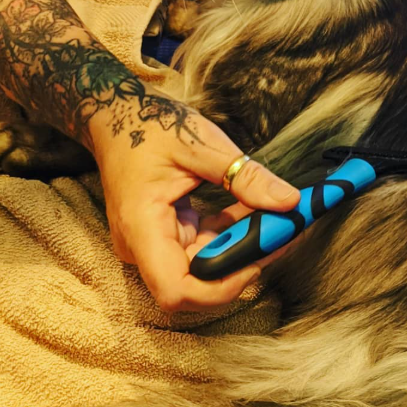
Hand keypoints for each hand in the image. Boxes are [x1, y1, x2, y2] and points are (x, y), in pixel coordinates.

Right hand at [89, 92, 299, 311]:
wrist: (116, 115)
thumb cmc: (149, 125)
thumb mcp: (202, 145)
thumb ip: (245, 177)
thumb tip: (290, 202)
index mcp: (141, 226)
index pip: (176, 290)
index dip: (219, 289)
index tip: (256, 262)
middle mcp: (142, 245)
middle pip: (196, 281)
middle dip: (244, 263)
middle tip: (284, 235)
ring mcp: (153, 242)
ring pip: (205, 265)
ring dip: (243, 247)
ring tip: (280, 223)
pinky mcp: (166, 233)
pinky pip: (203, 245)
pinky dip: (232, 233)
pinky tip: (259, 212)